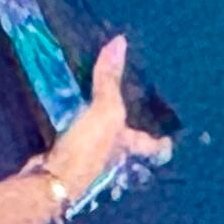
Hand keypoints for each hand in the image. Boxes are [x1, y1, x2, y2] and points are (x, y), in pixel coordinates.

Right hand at [42, 37, 173, 206]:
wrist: (50, 181)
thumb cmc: (88, 149)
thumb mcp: (105, 111)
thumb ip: (109, 80)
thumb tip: (120, 41)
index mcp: (129, 146)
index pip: (155, 145)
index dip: (163, 140)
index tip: (172, 135)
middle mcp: (114, 156)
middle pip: (127, 142)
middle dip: (130, 129)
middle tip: (133, 104)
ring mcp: (90, 160)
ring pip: (101, 139)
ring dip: (101, 125)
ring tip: (99, 101)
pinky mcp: (67, 158)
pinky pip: (76, 137)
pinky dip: (75, 125)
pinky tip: (70, 112)